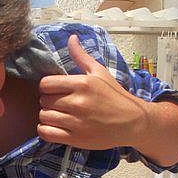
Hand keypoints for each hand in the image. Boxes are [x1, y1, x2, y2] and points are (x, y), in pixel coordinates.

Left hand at [37, 34, 149, 149]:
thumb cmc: (115, 96)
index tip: (54, 90)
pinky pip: (47, 133)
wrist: (133, 122)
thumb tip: (71, 38)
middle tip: (58, 103)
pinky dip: (46, 130)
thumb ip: (81, 56)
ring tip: (58, 115)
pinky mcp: (76, 138)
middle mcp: (78, 103)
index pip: (45, 84)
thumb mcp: (100, 72)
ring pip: (44, 116)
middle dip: (48, 101)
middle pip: (43, 100)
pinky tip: (54, 126)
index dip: (47, 87)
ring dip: (47, 116)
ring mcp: (76, 122)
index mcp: (82, 84)